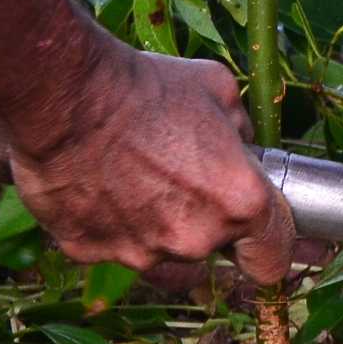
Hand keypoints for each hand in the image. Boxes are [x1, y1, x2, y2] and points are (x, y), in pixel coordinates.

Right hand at [2, 44, 295, 289]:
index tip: (269, 242)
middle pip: (212, 250)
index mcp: (238, 202)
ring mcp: (139, 252)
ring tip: (137, 177)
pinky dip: (111, 223)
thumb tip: (241, 146)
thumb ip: (240, 131)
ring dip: (158, 227)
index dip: (275, 249)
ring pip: (162, 254)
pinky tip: (100, 184)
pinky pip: (112, 245)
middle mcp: (194, 239)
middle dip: (205, 220)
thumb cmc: (146, 86)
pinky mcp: (89, 252)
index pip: (274, 258)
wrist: (67, 94)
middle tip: (181, 176)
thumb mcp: (218, 90)